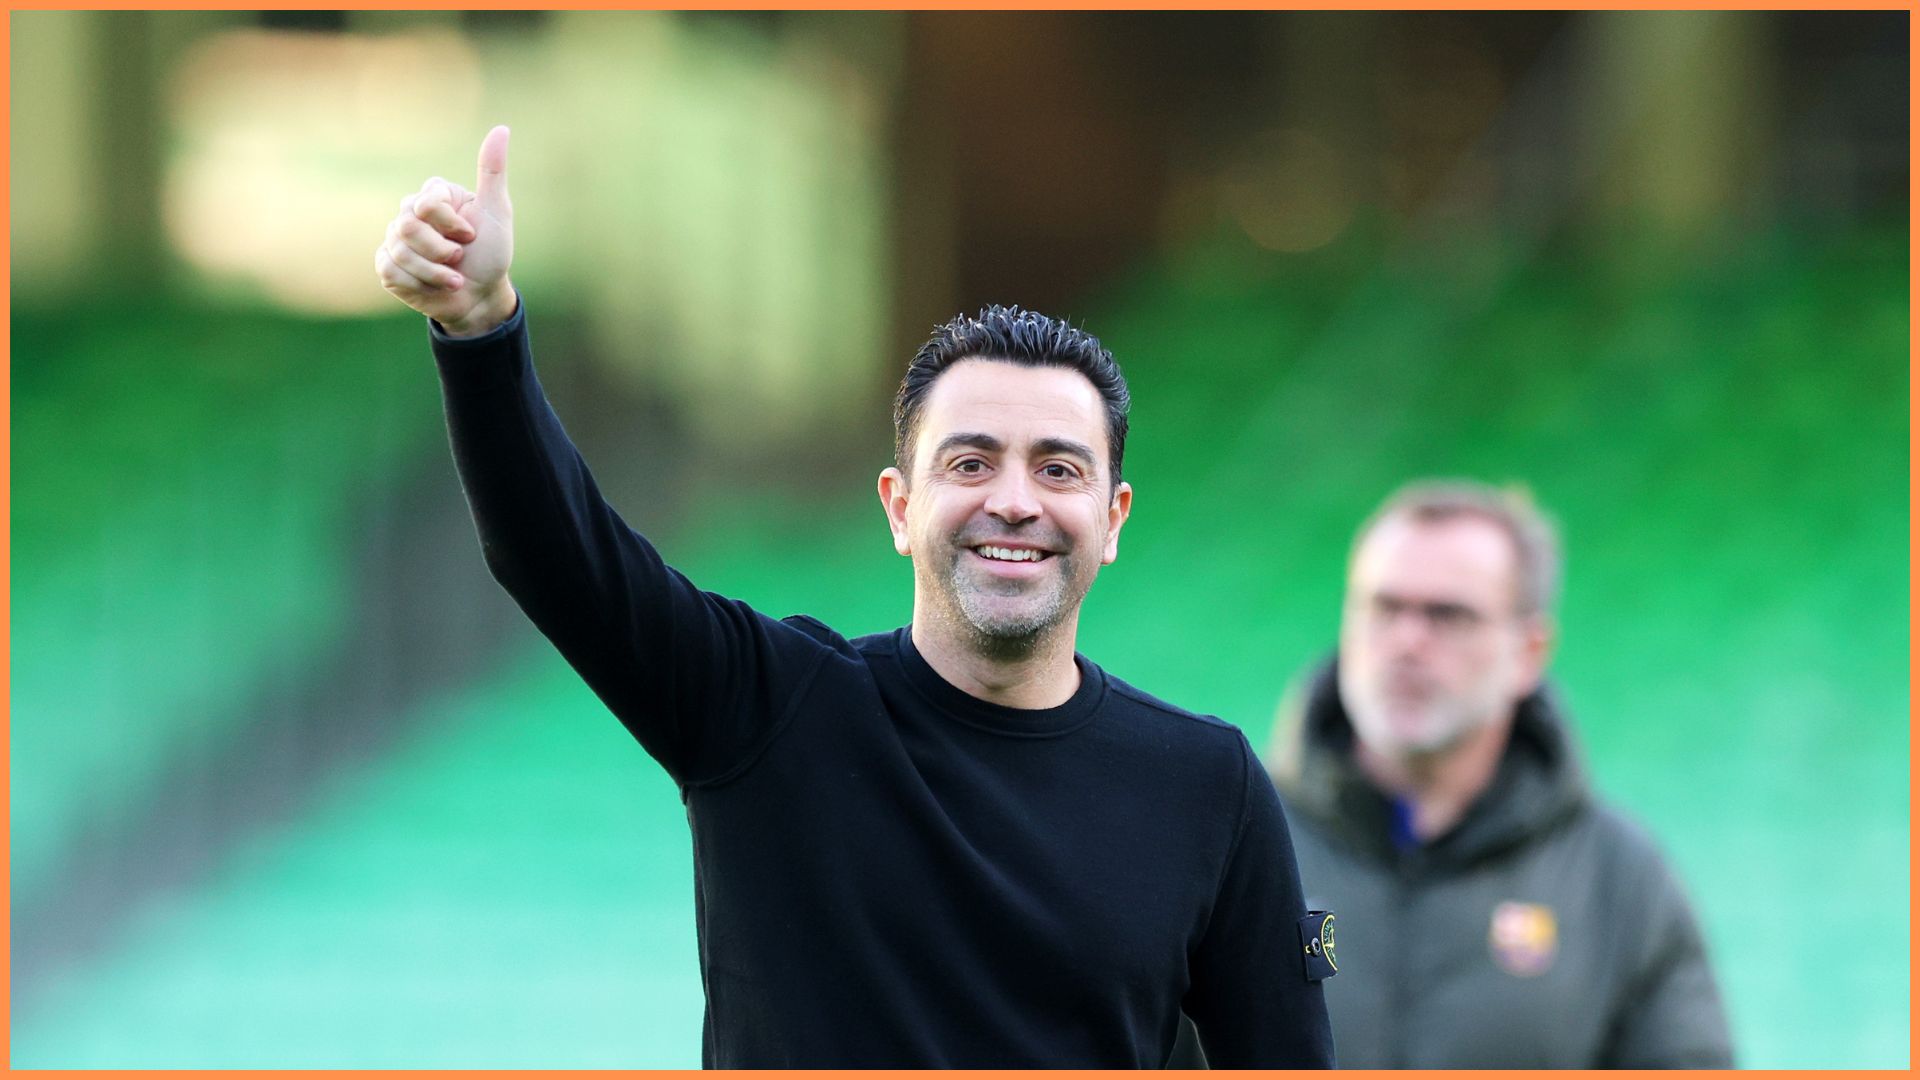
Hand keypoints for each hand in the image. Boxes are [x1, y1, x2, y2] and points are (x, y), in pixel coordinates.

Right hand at [375, 125, 516, 336]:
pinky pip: (390, 271)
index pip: (426, 203)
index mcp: (434, 196)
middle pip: (406, 227)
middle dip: (440, 251)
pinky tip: (433, 286)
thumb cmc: (491, 254)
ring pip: (399, 251)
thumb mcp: (497, 212)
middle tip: (459, 258)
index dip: (451, 225)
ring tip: (453, 278)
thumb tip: (501, 128)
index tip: (471, 236)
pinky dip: (420, 284)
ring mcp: (394, 239)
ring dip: (435, 272)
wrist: (480, 296)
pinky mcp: (386, 265)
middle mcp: (410, 213)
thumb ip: (493, 172)